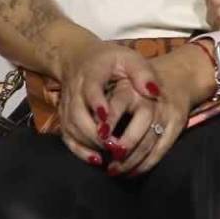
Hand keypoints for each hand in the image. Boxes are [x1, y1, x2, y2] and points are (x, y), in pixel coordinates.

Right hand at [56, 40, 161, 166]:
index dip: (97, 104)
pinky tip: (97, 160)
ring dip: (90, 144)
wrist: (77, 58)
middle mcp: (75, 91)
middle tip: (115, 146)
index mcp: (92, 73)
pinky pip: (68, 138)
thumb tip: (154, 92)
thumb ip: (142, 73)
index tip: (106, 118)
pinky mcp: (64, 118)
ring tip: (111, 155)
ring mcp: (67, 106)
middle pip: (78, 114)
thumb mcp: (128, 58)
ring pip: (72, 128)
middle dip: (94, 133)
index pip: (91, 89)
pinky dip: (80, 151)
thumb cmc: (109, 60)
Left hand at [107, 47, 206, 176]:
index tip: (100, 136)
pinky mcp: (178, 124)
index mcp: (134, 88)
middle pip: (142, 124)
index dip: (110, 119)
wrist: (178, 76)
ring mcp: (166, 113)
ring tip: (114, 170)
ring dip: (131, 160)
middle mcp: (152, 99)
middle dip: (125, 144)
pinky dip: (145, 164)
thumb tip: (93, 128)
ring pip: (150, 141)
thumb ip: (106, 101)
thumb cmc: (138, 86)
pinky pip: (161, 149)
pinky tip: (131, 172)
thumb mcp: (121, 83)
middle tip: (109, 161)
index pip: (121, 102)